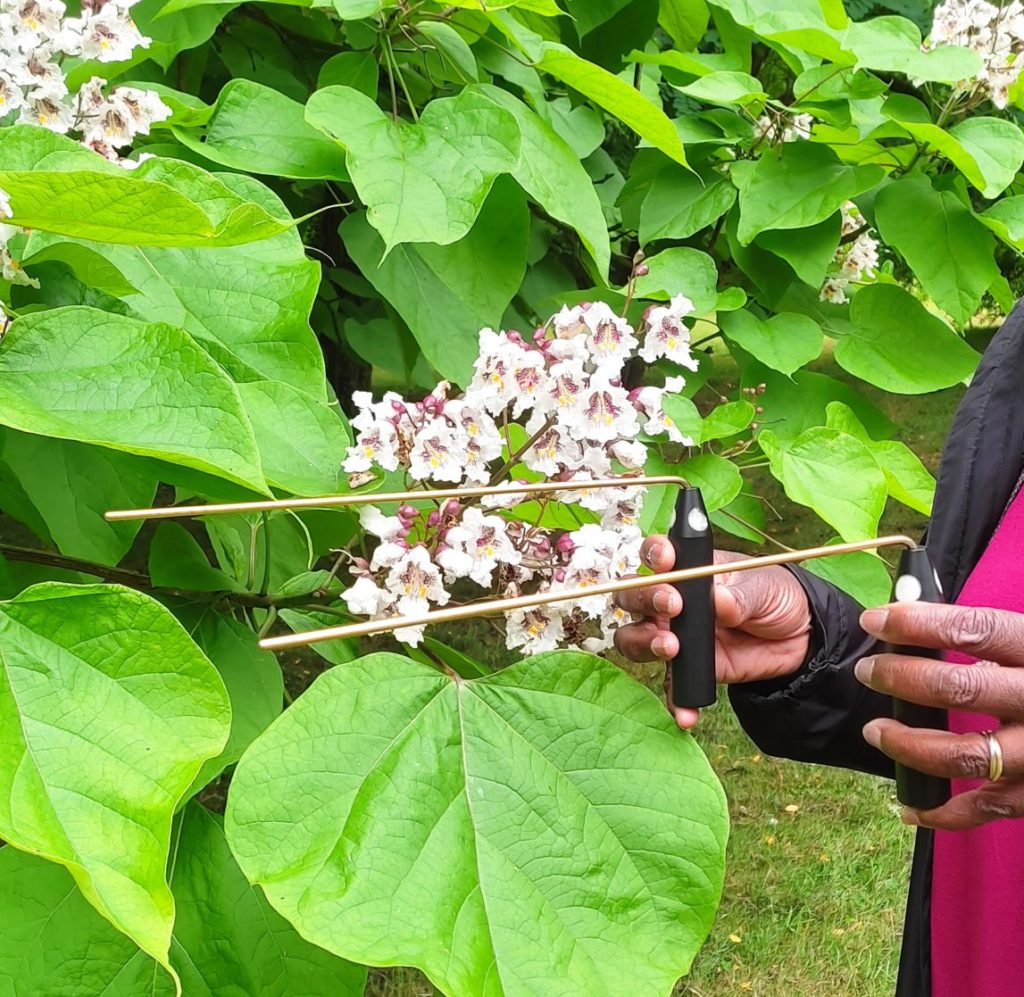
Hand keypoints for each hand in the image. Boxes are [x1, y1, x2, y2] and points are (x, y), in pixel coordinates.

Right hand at [613, 536, 811, 728]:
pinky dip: (675, 699)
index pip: (656, 555)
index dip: (653, 554)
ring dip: (644, 642)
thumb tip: (719, 600)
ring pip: (635, 638)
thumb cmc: (776, 596)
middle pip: (632, 596)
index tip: (665, 561)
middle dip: (644, 598)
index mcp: (689, 569)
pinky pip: (671, 685)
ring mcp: (675, 634)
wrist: (799, 639)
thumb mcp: (765, 587)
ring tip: (671, 648)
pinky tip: (685, 712)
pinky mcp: (687, 668)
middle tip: (672, 607)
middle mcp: (672, 600)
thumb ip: (740, 594)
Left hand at [856, 602, 1023, 829]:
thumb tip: (906, 613)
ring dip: (909, 744)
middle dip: (901, 678)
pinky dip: (941, 810)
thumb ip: (981, 634)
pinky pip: (985, 808)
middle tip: (868, 672)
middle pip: (961, 689)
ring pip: (965, 754)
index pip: (974, 629)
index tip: (875, 620)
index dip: (918, 624)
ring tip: (877, 731)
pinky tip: (907, 804)